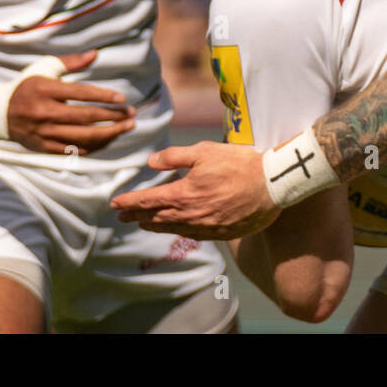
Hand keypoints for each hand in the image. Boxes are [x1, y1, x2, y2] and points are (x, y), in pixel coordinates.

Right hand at [6, 50, 133, 154]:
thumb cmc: (26, 86)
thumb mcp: (44, 68)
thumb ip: (71, 62)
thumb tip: (95, 54)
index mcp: (45, 90)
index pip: (80, 94)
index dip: (103, 96)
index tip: (122, 99)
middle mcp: (44, 112)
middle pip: (85, 117)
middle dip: (112, 117)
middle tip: (132, 114)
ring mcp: (44, 132)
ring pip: (82, 137)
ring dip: (109, 133)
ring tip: (127, 127)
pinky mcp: (44, 147)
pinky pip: (74, 149)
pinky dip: (94, 146)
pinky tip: (109, 138)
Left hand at [111, 141, 280, 239]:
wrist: (271, 186)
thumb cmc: (239, 164)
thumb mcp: (205, 151)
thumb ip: (175, 157)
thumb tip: (151, 162)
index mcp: (183, 194)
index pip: (147, 200)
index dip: (129, 202)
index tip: (115, 203)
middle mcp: (190, 215)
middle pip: (155, 218)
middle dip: (136, 216)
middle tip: (122, 216)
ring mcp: (204, 227)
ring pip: (172, 229)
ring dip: (154, 226)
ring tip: (143, 223)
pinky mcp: (219, 234)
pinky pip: (191, 235)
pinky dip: (177, 231)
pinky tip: (176, 228)